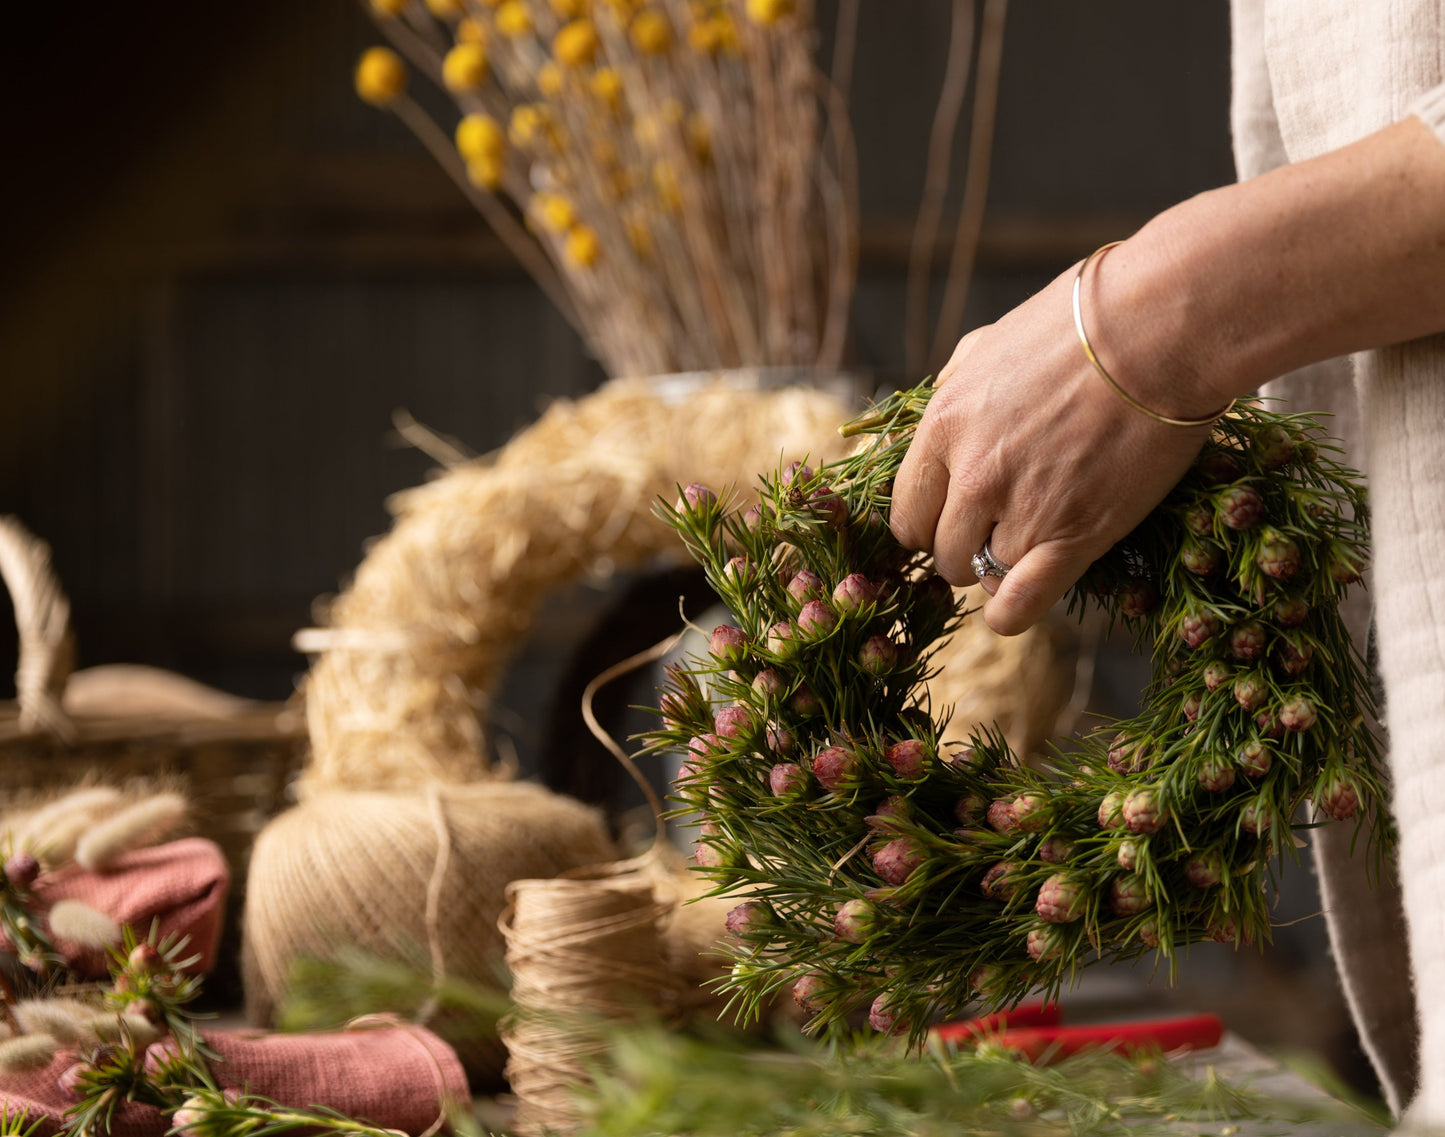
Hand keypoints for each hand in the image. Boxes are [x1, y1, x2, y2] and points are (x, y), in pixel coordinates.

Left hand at [890, 252, 1214, 635]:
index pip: (905, 507)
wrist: (1158, 331)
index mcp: (943, 424)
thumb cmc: (1081, 324)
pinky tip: (1012, 608)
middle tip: (996, 529)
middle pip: (940, 548)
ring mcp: (1019, 510)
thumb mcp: (988, 344)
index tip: (949, 518)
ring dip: (996, 567)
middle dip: (961, 544)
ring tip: (1029, 542)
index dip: (927, 520)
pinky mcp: (1072, 537)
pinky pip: (1017, 604)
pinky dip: (1009, 614)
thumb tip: (937, 411)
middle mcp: (970, 474)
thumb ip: (954, 387)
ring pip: (977, 575)